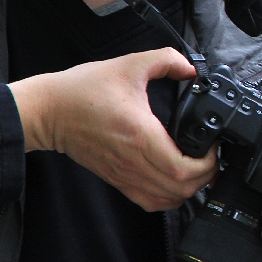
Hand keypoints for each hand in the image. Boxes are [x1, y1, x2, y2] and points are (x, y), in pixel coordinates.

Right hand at [10, 47, 215, 211]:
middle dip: (205, 177)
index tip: (214, 147)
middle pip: (180, 189)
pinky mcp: (117, 180)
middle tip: (212, 156)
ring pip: (167, 200)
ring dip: (190, 189)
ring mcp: (124, 174)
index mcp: (140, 135)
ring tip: (198, 168)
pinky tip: (176, 180)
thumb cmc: (82, 90)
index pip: (182, 168)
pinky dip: (169, 197)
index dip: (207, 164)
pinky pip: (150, 202)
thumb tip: (191, 69)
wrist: (47, 111)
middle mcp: (133, 161)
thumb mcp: (129, 65)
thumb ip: (166, 60)